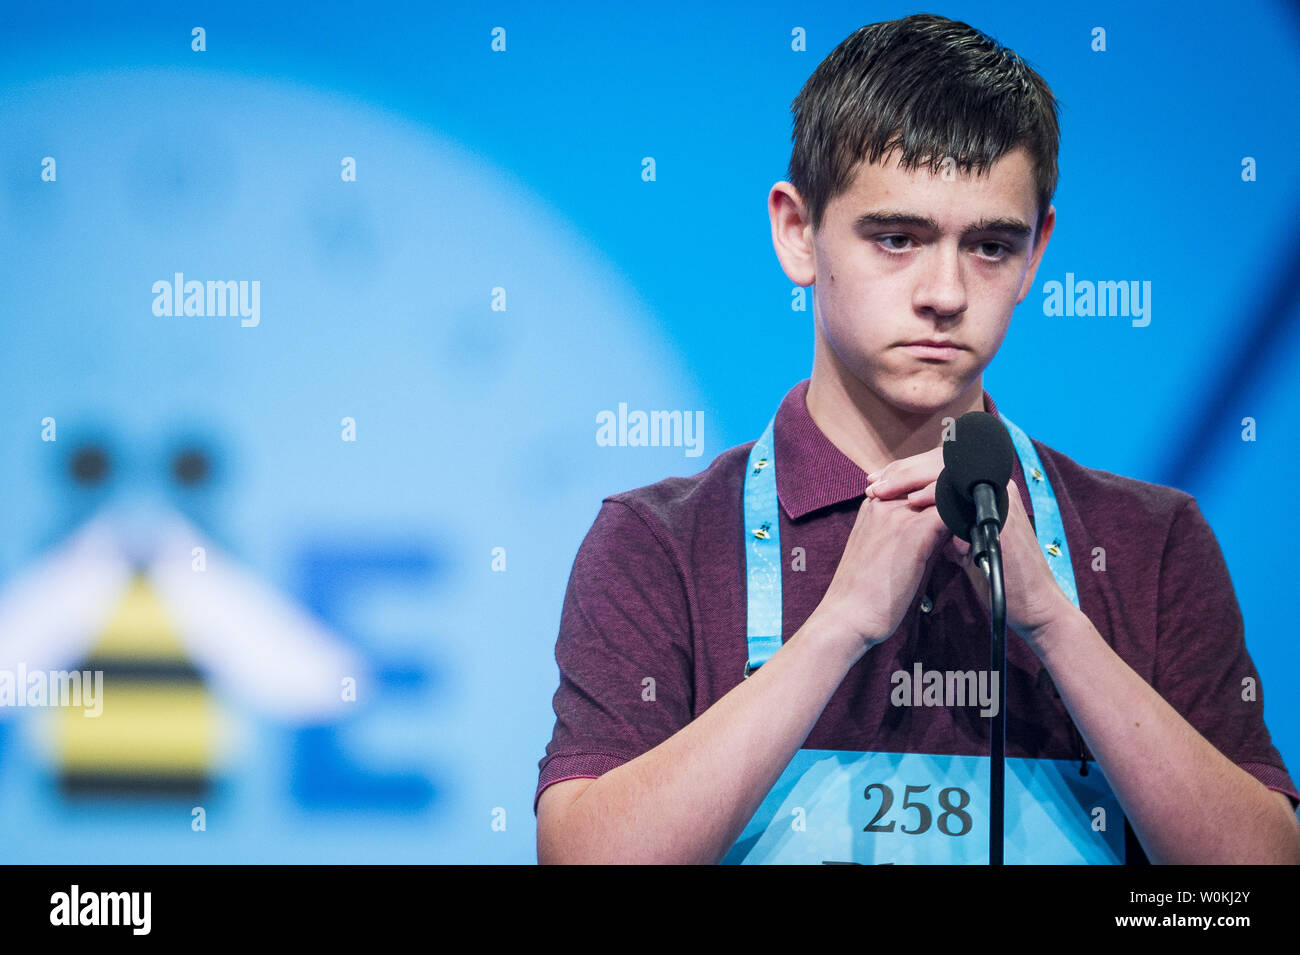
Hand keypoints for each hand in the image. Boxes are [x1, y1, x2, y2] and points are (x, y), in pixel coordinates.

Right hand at [813, 484, 952, 658]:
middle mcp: (883, 502)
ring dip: (959, 511)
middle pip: (930, 480)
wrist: (848, 614)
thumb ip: (905, 532)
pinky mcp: (914, 531)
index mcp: (873, 505)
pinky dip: (963, 525)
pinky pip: (950, 512)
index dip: (936, 494)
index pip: (916, 483)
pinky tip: (965, 547)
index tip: (951, 516)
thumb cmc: (865, 592)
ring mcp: (898, 514)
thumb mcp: (880, 550)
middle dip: (951, 498)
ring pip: (943, 492)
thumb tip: (939, 531)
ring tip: (965, 540)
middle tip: (966, 526)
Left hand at [867, 454, 1076, 644]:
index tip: (875, 481)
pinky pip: (965, 492)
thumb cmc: (993, 574)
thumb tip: (909, 510)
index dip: (905, 470)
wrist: (1030, 604)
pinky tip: (913, 502)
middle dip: (902, 470)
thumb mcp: (960, 541)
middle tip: (873, 483)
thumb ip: (940, 521)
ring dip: (913, 477)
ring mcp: (999, 495)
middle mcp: (992, 485)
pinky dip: (937, 493)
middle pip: (942, 460)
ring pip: (950, 470)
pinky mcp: (1002, 511)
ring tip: (884, 490)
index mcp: (982, 489)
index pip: (938, 465)